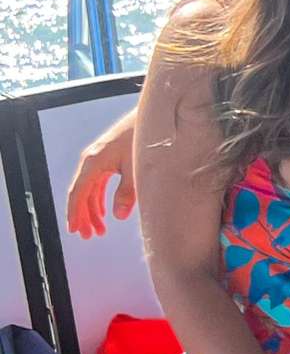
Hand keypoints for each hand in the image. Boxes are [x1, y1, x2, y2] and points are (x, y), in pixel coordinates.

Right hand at [66, 113, 138, 238]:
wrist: (152, 117)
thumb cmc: (143, 139)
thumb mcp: (136, 169)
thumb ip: (127, 193)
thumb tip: (118, 215)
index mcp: (93, 162)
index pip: (78, 192)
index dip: (75, 212)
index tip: (75, 229)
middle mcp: (91, 160)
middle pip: (81, 193)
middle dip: (83, 216)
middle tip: (88, 235)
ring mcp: (99, 159)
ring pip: (89, 190)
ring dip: (92, 210)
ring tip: (98, 230)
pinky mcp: (108, 159)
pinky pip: (98, 183)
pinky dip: (99, 199)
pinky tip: (104, 213)